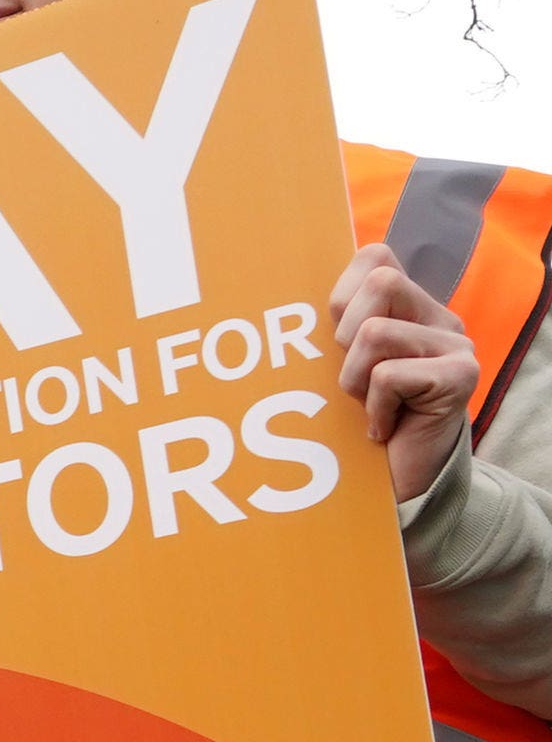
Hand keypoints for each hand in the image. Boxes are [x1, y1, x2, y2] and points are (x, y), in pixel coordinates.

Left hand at [334, 243, 478, 500]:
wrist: (395, 484)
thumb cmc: (355, 421)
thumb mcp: (337, 365)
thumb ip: (331, 325)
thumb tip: (279, 288)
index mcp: (409, 306)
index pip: (374, 257)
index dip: (342, 294)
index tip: (335, 341)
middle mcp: (439, 317)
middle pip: (381, 280)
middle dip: (346, 334)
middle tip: (353, 379)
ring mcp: (456, 345)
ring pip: (376, 332)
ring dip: (354, 378)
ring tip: (366, 406)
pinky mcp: (462, 376)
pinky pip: (390, 375)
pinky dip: (375, 407)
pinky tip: (383, 428)